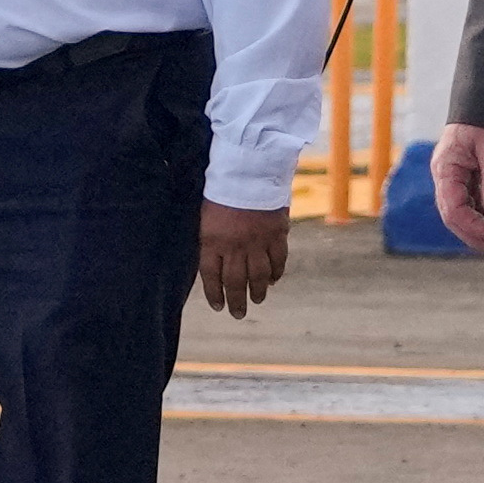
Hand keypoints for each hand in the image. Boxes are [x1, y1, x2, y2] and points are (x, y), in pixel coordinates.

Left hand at [195, 196, 290, 318]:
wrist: (249, 168)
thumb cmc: (222, 186)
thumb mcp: (205, 212)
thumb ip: (209, 238)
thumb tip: (213, 260)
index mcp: (212, 239)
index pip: (211, 275)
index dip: (214, 293)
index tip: (218, 306)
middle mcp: (235, 245)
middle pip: (236, 281)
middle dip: (237, 301)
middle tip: (238, 314)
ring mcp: (258, 241)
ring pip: (258, 275)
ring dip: (258, 291)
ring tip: (257, 300)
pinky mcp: (277, 234)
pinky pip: (278, 260)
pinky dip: (276, 272)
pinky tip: (273, 280)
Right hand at [430, 121, 483, 256]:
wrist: (481, 106)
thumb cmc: (483, 123)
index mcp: (445, 168)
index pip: (453, 209)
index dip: (473, 228)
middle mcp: (444, 178)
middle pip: (454, 217)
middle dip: (476, 236)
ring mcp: (452, 182)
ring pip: (461, 216)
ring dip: (480, 232)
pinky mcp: (464, 184)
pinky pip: (470, 208)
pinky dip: (483, 221)